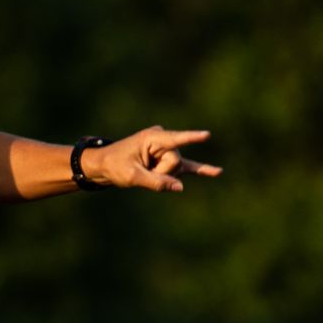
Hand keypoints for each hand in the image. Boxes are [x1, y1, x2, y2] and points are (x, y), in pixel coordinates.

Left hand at [99, 126, 221, 191]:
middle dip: (160, 171)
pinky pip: (189, 166)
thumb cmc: (115, 166)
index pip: (175, 139)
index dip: (191, 138)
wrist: (105, 165)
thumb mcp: (132, 176)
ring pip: (176, 169)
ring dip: (162, 175)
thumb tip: (180, 188)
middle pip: (175, 161)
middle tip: (142, 169)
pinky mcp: (170, 160)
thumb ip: (156, 182)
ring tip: (145, 170)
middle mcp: (163, 139)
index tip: (207, 135)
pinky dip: (202, 170)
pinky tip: (217, 172)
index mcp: (152, 137)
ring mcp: (168, 149)